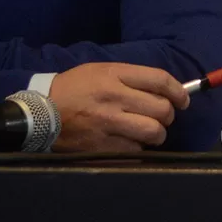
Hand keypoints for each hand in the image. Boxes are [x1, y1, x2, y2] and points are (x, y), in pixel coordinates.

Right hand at [47, 63, 190, 151]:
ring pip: (153, 132)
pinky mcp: (101, 146)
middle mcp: (114, 98)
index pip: (160, 79)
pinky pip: (135, 150)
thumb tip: (165, 90)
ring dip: (157, 134)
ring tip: (148, 132)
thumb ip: (130, 78)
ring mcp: (108, 124)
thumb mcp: (99, 71)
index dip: (178, 91)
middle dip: (168, 115)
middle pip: (162, 109)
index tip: (183, 100)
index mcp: (113, 75)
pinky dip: (137, 148)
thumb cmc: (73, 89)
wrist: (38, 114)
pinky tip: (128, 143)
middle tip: (161, 117)